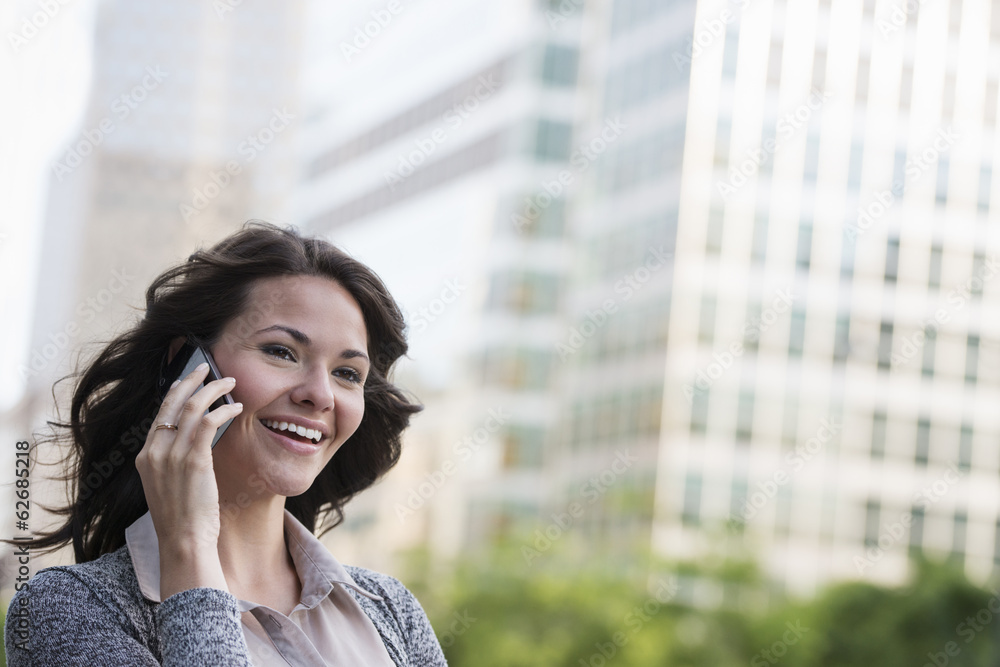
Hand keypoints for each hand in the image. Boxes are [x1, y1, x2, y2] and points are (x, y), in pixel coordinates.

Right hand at [135, 361, 242, 596]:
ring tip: (229, 382)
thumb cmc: (183, 519)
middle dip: (190, 380)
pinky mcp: (193, 460)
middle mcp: (154, 452)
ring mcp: (171, 456)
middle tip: (206, 367)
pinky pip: (207, 423)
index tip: (188, 380)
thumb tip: (195, 444)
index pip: (160, 414)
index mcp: (145, 457)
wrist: (182, 542)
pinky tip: (236, 408)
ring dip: (212, 390)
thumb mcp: (168, 486)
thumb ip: (175, 463)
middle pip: (171, 403)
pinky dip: (223, 411)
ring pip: (191, 408)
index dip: (175, 393)